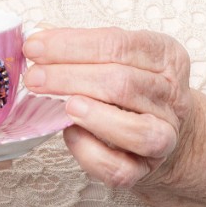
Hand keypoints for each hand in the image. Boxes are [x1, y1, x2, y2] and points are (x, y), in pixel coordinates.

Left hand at [23, 27, 196, 189]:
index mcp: (165, 56)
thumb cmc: (133, 86)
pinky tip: (71, 134)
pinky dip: (91, 152)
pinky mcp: (147, 169)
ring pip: (136, 130)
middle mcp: (171, 95)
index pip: (118, 44)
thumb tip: (39, 36)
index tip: (35, 47)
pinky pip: (120, 168)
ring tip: (64, 105)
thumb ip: (83, 45)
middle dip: (70, 78)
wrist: (164, 130)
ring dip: (94, 115)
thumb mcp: (118, 55)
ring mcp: (165, 135)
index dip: (72, 44)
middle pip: (122, 83)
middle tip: (34, 78)